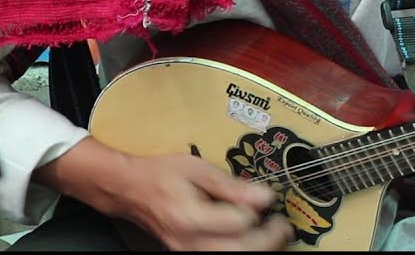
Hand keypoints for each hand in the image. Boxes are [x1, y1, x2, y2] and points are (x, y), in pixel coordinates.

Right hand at [104, 152, 290, 250]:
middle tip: (282, 225)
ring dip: (259, 249)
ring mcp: (189, 252)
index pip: (239, 222)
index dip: (258, 209)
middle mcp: (189, 242)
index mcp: (191, 217)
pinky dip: (242, 250)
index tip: (269, 196)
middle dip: (268, 240)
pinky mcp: (191, 254)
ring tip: (273, 235)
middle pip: (240, 250)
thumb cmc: (162, 176)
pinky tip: (252, 240)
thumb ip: (231, 185)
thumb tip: (263, 195)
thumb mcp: (197, 169)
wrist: (132, 190)